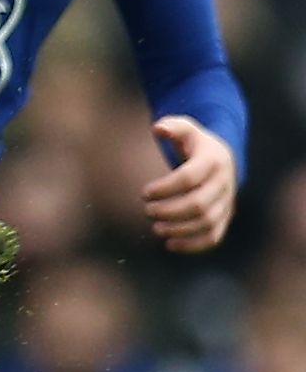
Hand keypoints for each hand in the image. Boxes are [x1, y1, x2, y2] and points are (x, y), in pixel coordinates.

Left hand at [145, 115, 235, 253]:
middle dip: (169, 211)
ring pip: (206, 222)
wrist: (223, 158)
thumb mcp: (186, 129)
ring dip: (179, 229)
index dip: (165, 188)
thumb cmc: (195, 144)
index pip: (188, 178)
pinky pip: (214, 236)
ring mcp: (227, 202)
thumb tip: (158, 128)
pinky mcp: (224, 217)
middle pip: (198, 204)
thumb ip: (173, 126)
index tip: (145, 193)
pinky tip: (170, 245)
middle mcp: (223, 183)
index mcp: (213, 161)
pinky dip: (193, 245)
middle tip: (148, 211)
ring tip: (156, 228)